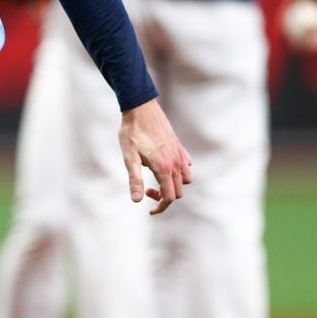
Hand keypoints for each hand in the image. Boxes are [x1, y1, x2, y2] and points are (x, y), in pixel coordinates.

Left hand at [118, 98, 192, 213]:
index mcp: (163, 168)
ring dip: (175, 185)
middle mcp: (175, 162)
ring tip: (159, 179)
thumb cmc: (132, 132)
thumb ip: (135, 180)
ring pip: (186, 179)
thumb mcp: (129, 157)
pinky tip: (166, 165)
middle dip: (165, 197)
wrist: (140, 108)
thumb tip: (137, 201)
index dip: (160, 207)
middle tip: (147, 189)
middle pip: (178, 191)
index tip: (149, 209)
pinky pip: (187, 165)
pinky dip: (180, 171)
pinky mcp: (179, 145)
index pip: (169, 197)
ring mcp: (179, 153)